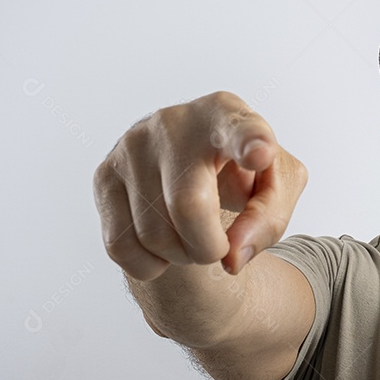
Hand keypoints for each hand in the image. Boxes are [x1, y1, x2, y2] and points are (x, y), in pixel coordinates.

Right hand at [93, 91, 307, 279]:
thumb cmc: (241, 173)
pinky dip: (150, 264)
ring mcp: (131, 147)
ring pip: (154, 234)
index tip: (260, 154)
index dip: (250, 142)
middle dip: (208, 246)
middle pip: (188, 205)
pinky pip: (121, 246)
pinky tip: (164, 243)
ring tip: (192, 238)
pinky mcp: (104, 175)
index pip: (240, 128)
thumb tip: (231, 256)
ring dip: (181, 256)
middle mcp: (173, 123)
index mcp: (226, 115)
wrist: (190, 166)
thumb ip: (268, 218)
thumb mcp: (275, 187)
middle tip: (217, 247)